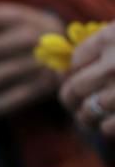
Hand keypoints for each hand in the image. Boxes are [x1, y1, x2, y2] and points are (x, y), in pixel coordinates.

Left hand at [59, 22, 114, 136]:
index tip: (79, 76)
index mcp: (111, 37)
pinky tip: (111, 121)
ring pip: (86, 112)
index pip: (75, 61)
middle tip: (75, 102)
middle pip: (73, 89)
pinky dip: (106, 128)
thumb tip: (57, 67)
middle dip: (71, 98)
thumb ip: (97, 45)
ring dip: (86, 117)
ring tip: (91, 115)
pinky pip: (105, 128)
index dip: (74, 72)